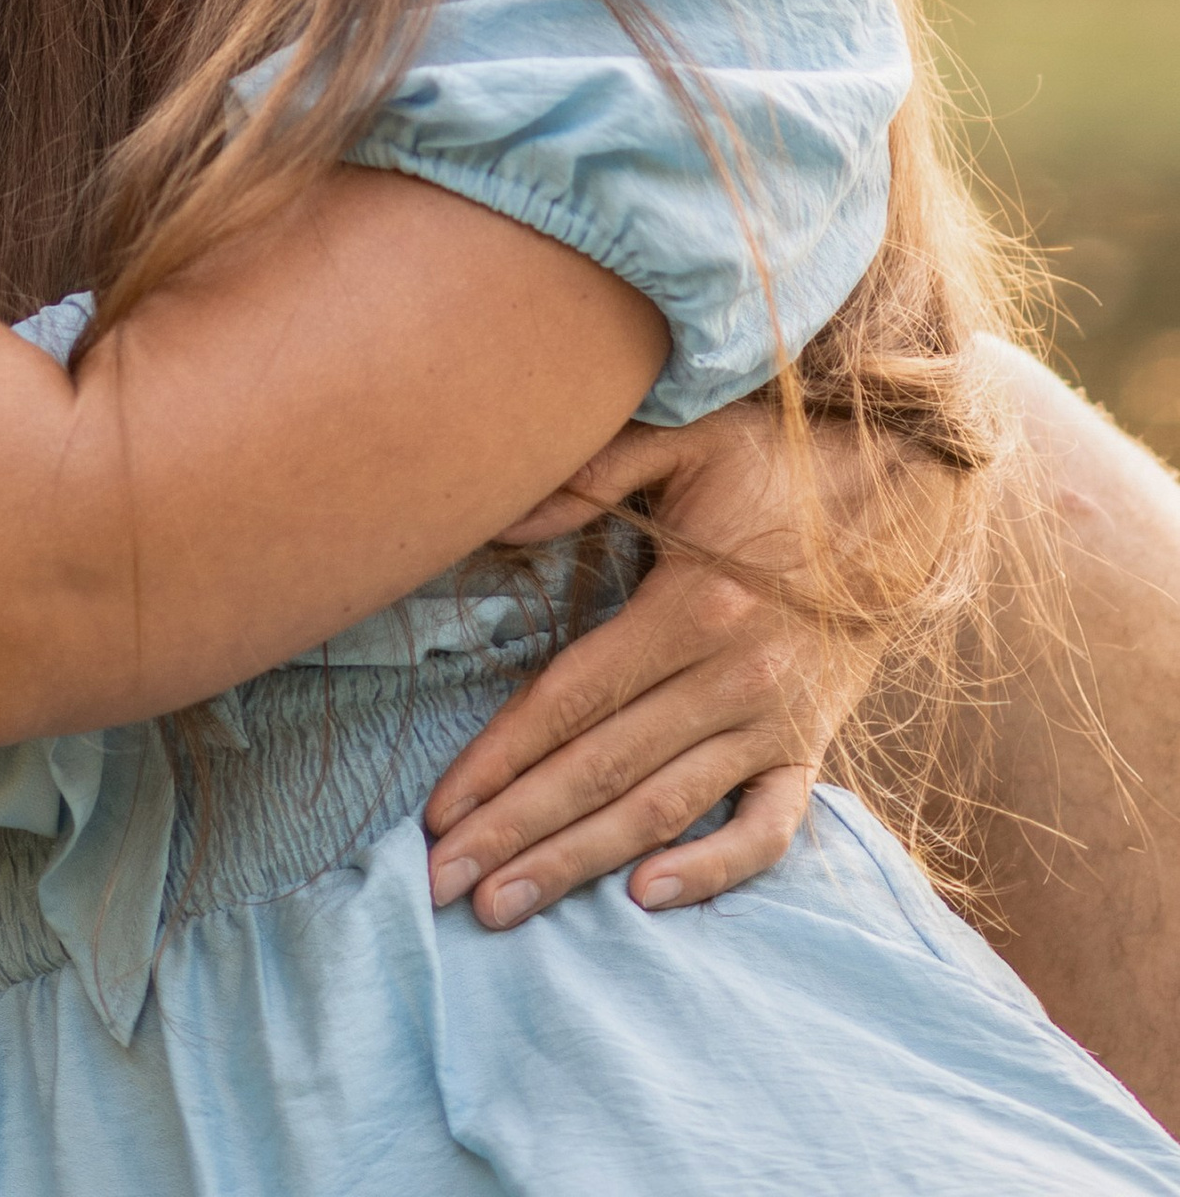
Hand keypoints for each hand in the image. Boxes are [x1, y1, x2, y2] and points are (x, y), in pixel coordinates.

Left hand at [420, 402, 882, 928]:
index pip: (572, 698)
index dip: (500, 756)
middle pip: (603, 768)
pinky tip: (647, 898)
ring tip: (503, 906)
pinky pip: (769, 830)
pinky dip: (714, 871)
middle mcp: (733, 677)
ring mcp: (777, 722)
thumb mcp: (687, 437)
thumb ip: (593, 471)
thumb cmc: (775, 460)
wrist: (906, 496)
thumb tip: (499, 513)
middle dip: (516, 830)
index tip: (437, 807)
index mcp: (692, 606)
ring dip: (578, 863)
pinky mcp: (813, 748)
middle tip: (440, 884)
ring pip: (663, 809)